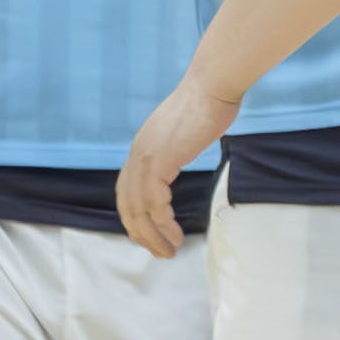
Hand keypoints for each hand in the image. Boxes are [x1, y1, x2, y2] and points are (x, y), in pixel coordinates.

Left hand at [118, 72, 236, 260]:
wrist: (211, 86)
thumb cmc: (208, 103)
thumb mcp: (184, 131)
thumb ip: (177, 145)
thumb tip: (184, 150)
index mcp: (141, 148)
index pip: (128, 192)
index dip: (136, 218)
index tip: (152, 235)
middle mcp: (137, 154)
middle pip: (128, 206)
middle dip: (142, 234)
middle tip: (160, 252)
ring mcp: (145, 158)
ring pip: (139, 209)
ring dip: (153, 235)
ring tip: (169, 251)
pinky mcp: (159, 162)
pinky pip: (155, 203)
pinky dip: (163, 223)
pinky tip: (175, 234)